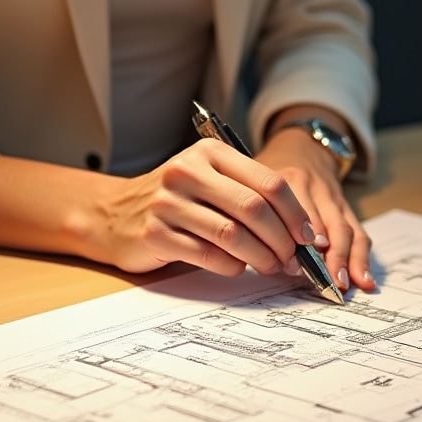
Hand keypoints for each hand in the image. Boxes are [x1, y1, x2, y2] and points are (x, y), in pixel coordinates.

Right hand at [82, 138, 318, 276]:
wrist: (112, 215)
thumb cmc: (175, 201)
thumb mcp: (210, 181)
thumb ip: (250, 195)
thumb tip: (301, 232)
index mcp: (209, 154)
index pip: (269, 182)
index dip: (296, 214)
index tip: (308, 237)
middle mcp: (187, 172)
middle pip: (255, 209)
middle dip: (282, 240)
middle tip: (293, 259)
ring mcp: (168, 204)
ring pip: (234, 235)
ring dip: (261, 257)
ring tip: (270, 266)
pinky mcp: (155, 235)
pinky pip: (209, 256)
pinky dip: (232, 266)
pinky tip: (237, 267)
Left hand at [254, 125, 375, 293]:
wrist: (301, 148)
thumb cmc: (268, 174)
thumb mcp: (251, 182)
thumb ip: (253, 214)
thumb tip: (258, 259)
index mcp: (287, 181)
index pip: (298, 214)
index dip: (301, 242)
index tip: (298, 268)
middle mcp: (316, 190)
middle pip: (331, 224)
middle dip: (333, 256)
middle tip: (331, 282)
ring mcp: (335, 199)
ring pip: (348, 230)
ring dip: (350, 260)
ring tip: (348, 285)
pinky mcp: (347, 209)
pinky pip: (359, 234)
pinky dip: (362, 258)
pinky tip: (365, 279)